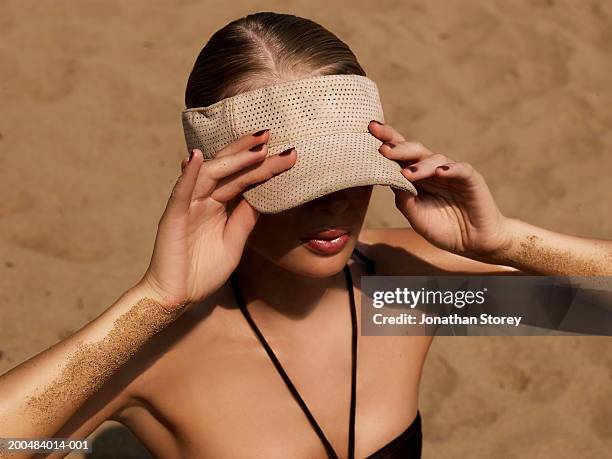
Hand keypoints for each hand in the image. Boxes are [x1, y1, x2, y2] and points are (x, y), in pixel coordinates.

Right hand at [136, 131, 296, 306]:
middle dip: (249, 151)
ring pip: (210, 174)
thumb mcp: (234, 242)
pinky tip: (197, 157)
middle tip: (270, 135)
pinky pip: (180, 192)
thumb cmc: (203, 271)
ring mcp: (187, 206)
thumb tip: (265, 195)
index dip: (264, 166)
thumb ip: (246, 218)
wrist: (176, 298)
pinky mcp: (172, 217)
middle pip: (228, 168)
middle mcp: (203, 200)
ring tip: (255, 147)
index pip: (244, 179)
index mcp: (219, 205)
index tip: (288, 153)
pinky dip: (187, 174)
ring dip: (232, 158)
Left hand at [368, 120, 511, 257]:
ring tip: (407, 174)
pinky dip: (450, 168)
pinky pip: (461, 169)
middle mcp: (432, 170)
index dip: (386, 140)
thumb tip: (387, 178)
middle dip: (398, 146)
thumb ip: (403, 198)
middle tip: (383, 147)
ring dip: (420, 165)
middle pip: (414, 150)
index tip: (370, 129)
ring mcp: (451, 173)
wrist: (472, 241)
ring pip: (435, 159)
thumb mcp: (416, 216)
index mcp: (415, 176)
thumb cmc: (442, 228)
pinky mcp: (471, 179)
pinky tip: (440, 172)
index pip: (399, 155)